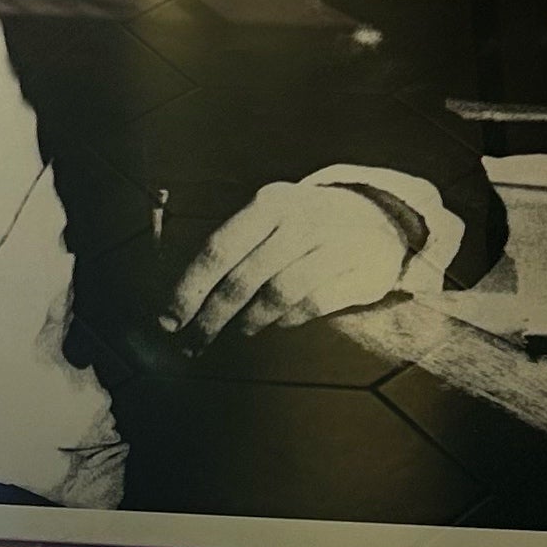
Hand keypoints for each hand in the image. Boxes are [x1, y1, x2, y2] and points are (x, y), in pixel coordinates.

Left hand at [161, 180, 418, 351]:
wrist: (378, 216)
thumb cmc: (303, 226)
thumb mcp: (268, 220)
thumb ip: (230, 251)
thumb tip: (182, 300)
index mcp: (268, 204)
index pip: (218, 249)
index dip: (189, 289)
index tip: (168, 320)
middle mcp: (300, 220)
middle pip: (243, 278)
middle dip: (211, 317)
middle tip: (192, 343)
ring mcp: (332, 244)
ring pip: (277, 294)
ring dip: (248, 322)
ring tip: (236, 332)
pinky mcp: (358, 271)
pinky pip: (312, 305)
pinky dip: (288, 320)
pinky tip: (277, 324)